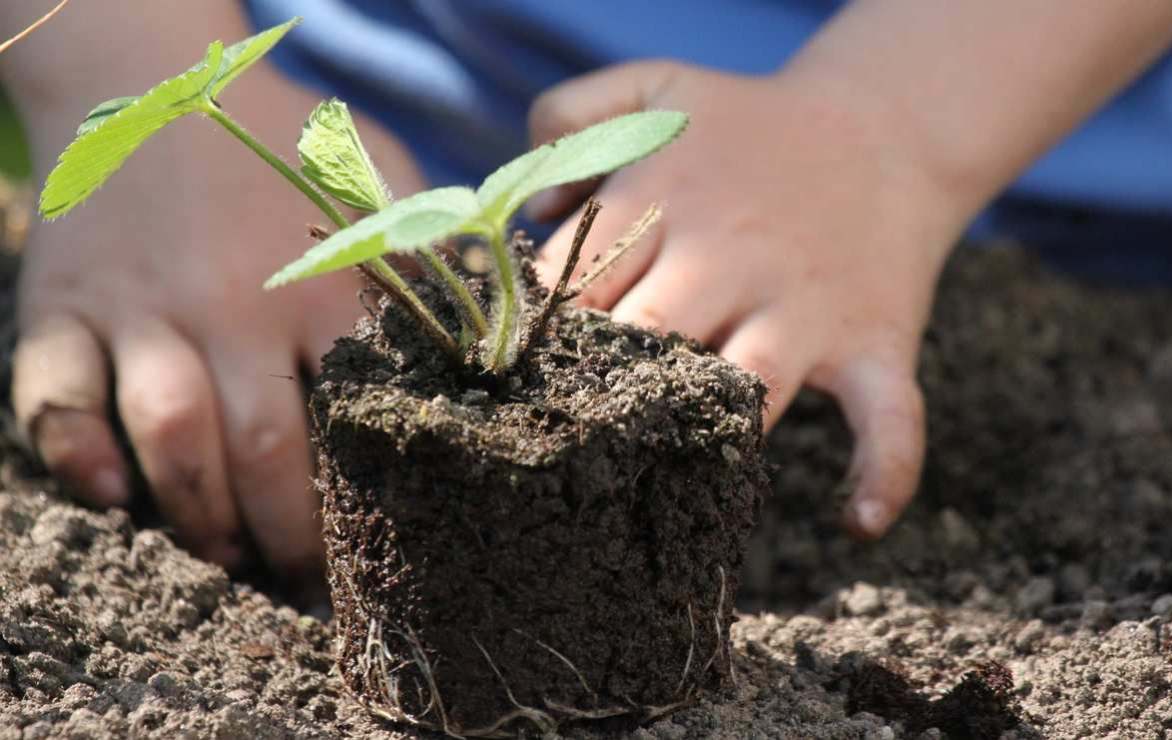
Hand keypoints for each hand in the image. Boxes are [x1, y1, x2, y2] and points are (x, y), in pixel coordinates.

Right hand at [11, 72, 424, 587]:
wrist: (146, 76)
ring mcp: (142, 307)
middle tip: (303, 582)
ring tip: (227, 557)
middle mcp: (231, 304)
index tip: (383, 549)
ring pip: (169, 438)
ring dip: (198, 517)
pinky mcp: (65, 306)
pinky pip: (54, 397)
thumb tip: (496, 317)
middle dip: (287, 539)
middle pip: (263, 451)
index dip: (371, 502)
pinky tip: (113, 498)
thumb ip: (426, 248)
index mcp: (320, 284)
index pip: (356, 419)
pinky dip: (75, 456)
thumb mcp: (371, 177)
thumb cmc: (277, 142)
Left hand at [531, 61, 973, 537]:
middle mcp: (731, 258)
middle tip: (564, 434)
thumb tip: (532, 214)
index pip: (575, 283)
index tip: (514, 373)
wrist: (887, 127)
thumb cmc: (751, 125)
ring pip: (744, 388)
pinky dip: (885, 472)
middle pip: (644, 339)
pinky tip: (857, 521)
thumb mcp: (654, 87)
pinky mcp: (873, 344)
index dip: (538, 333)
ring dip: (703, 433)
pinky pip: (889, 418)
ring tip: (661, 478)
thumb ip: (569, 116)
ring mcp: (805, 309)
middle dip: (601, 386)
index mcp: (667, 200)